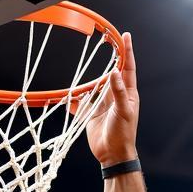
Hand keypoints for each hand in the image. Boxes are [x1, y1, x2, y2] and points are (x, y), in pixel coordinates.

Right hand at [85, 31, 138, 166]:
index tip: (125, 36)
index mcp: (127, 94)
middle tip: (103, 42)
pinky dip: (73, 99)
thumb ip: (118, 92)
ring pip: (93, 86)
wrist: (112, 156)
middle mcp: (115, 96)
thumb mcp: (123, 112)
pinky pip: (80, 102)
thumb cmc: (123, 135)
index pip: (127, 68)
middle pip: (110, 72)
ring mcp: (102, 104)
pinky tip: (65, 96)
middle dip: (107, 59)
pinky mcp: (91, 113)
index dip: (126, 51)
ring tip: (80, 67)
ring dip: (86, 79)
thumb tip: (114, 71)